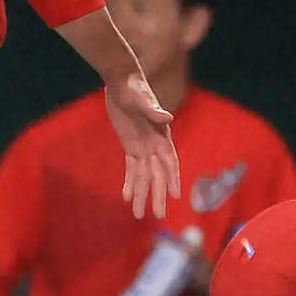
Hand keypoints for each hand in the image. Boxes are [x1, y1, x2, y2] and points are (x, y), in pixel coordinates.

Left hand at [104, 71, 180, 218]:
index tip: (174, 195)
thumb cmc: (134, 86)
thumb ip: (153, 109)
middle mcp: (155, 144)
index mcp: (161, 134)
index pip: (169, 161)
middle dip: (157, 194)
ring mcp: (143, 146)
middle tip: (157, 215)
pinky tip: (127, 196)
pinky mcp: (130, 145)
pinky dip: (130, 182)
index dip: (172, 178)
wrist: (121, 80)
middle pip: (157, 174)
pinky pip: (131, 168)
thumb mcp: (142, 98)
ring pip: (144, 175)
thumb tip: (168, 117)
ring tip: (138, 214)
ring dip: (142, 193)